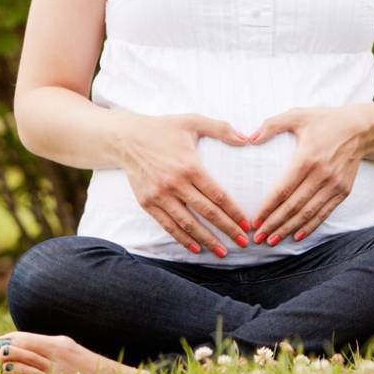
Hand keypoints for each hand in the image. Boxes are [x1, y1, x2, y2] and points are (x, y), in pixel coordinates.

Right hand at [119, 112, 252, 256]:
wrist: (127, 138)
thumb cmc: (163, 128)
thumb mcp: (192, 121)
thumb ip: (221, 129)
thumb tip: (246, 138)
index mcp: (190, 166)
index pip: (217, 195)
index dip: (234, 211)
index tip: (247, 224)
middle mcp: (175, 184)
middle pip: (207, 212)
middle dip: (227, 229)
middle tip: (244, 243)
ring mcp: (160, 196)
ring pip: (187, 223)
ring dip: (206, 239)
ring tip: (222, 252)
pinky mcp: (147, 203)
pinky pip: (168, 225)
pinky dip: (182, 238)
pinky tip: (195, 248)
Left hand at [247, 104, 369, 245]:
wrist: (360, 128)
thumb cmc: (324, 120)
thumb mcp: (297, 115)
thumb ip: (272, 125)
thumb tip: (249, 138)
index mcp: (307, 158)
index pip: (284, 189)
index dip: (268, 207)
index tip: (255, 220)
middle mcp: (322, 175)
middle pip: (294, 206)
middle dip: (275, 224)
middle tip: (258, 238)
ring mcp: (334, 185)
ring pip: (308, 213)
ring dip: (289, 229)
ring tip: (272, 241)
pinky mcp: (343, 191)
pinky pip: (324, 213)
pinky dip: (310, 226)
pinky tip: (297, 235)